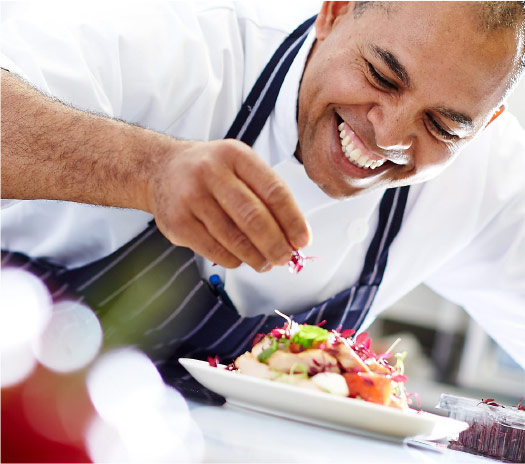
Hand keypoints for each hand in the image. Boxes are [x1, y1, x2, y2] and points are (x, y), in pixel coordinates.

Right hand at [146, 139, 310, 271]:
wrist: (160, 170)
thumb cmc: (211, 172)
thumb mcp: (239, 167)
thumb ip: (266, 194)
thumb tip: (293, 236)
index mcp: (235, 155)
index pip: (273, 190)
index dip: (292, 220)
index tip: (302, 240)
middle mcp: (211, 172)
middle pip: (253, 217)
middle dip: (275, 244)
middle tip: (285, 258)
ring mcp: (190, 197)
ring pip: (233, 238)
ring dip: (256, 257)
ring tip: (265, 263)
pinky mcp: (177, 222)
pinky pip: (214, 250)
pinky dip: (233, 260)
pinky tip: (241, 260)